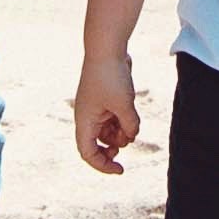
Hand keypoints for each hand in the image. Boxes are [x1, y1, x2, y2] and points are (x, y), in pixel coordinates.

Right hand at [75, 58, 140, 173]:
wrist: (108, 48)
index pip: (88, 153)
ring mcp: (96, 108)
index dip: (103, 165)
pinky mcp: (105, 100)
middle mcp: (87, 117)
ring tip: (131, 122)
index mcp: (85, 121)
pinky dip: (123, 121)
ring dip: (121, 132)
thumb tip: (132, 135)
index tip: (121, 170)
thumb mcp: (124, 105)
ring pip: (108, 131)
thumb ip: (130, 125)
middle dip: (114, 147)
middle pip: (98, 144)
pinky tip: (131, 112)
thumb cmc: (111, 76)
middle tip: (127, 140)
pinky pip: (114, 118)